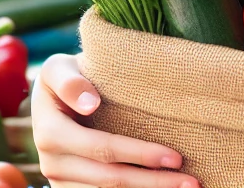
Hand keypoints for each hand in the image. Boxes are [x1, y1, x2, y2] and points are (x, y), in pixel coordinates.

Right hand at [32, 53, 199, 187]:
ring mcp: (60, 180)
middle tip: (192, 182)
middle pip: (110, 179)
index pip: (104, 148)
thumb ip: (71, 82)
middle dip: (154, 182)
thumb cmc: (64, 75)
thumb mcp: (58, 68)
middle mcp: (53, 164)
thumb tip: (90, 104)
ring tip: (185, 187)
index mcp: (51, 134)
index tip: (176, 157)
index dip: (140, 155)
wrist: (51, 95)